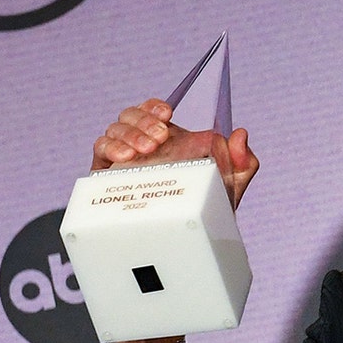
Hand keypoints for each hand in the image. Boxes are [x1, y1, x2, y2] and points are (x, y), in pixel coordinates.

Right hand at [92, 98, 258, 208]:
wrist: (189, 235)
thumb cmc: (208, 206)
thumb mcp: (231, 182)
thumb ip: (243, 160)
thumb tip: (241, 135)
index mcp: (170, 140)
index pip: (153, 111)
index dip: (154, 107)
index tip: (167, 114)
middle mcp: (144, 145)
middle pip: (130, 116)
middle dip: (142, 120)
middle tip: (160, 135)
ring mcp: (125, 158)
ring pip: (114, 129)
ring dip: (128, 134)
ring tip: (145, 149)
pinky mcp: (109, 175)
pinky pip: (99, 151)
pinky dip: (109, 148)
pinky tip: (124, 157)